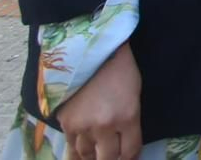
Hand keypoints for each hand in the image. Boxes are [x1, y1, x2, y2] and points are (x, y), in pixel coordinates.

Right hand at [56, 41, 141, 159]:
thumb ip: (130, 122)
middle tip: (110, 154)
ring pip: (87, 155)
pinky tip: (82, 145)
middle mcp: (105, 126)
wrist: (90, 52)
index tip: (128, 156)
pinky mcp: (66, 123)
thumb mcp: (134, 95)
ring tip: (96, 150)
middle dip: (110, 158)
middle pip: (107, 159)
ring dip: (93, 155)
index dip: (130, 157)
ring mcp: (83, 126)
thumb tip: (125, 145)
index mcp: (128, 117)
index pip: (129, 152)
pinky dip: (78, 148)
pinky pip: (71, 146)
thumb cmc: (119, 70)